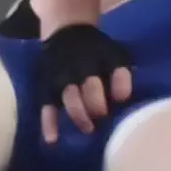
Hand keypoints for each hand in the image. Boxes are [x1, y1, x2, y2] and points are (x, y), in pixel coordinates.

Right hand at [38, 23, 132, 140]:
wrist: (64, 30)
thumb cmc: (97, 52)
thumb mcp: (115, 54)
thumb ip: (122, 76)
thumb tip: (125, 102)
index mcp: (105, 55)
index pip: (117, 69)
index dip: (121, 86)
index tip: (123, 100)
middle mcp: (82, 63)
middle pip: (91, 85)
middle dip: (98, 105)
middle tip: (104, 119)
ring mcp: (62, 74)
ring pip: (69, 96)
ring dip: (79, 115)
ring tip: (89, 129)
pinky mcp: (46, 85)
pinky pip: (46, 104)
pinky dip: (48, 122)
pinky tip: (52, 140)